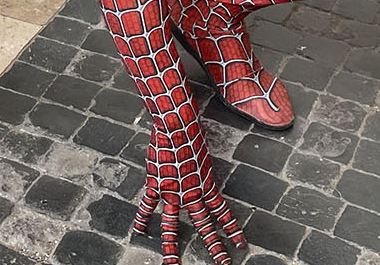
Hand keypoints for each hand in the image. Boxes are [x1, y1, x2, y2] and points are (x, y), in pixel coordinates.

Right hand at [132, 111, 243, 264]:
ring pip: (173, 227)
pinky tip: (139, 232)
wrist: (178, 127)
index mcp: (207, 187)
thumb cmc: (194, 135)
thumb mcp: (205, 156)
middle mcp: (192, 195)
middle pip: (205, 227)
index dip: (233, 230)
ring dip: (172, 248)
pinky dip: (142, 220)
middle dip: (215, 248)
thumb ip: (202, 171)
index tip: (241, 245)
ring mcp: (173, 193)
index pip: (224, 215)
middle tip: (223, 264)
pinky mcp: (156, 187)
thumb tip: (199, 176)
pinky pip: (148, 208)